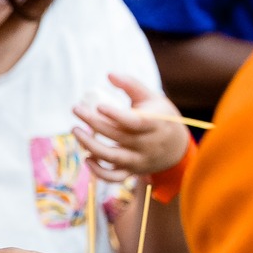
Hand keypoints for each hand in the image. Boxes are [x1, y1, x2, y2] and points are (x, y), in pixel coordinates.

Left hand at [72, 73, 189, 180]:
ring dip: (90, 145)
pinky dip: (99, 172)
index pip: (134, 122)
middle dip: (93, 122)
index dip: (116, 115)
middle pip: (117, 136)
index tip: (98, 105)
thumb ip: (131, 85)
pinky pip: (114, 178)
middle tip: (76, 109)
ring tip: (75, 130)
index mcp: (155, 124)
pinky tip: (87, 158)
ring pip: (112, 157)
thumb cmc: (160, 117)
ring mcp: (139, 160)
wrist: (176, 148)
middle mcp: (147, 144)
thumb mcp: (152, 98)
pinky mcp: (132, 172)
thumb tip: (108, 74)